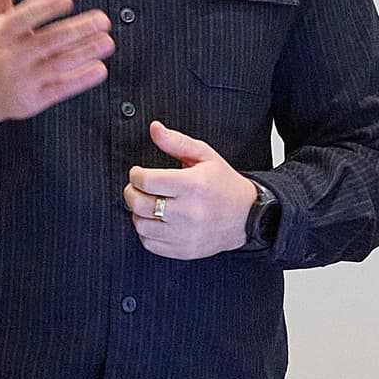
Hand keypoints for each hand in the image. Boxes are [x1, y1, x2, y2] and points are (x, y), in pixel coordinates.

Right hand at [0, 0, 111, 129]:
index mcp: (1, 32)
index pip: (24, 17)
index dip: (45, 8)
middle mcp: (12, 55)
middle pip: (48, 40)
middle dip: (78, 30)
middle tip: (103, 20)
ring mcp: (23, 79)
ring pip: (58, 64)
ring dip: (86, 53)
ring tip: (107, 41)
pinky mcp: (33, 100)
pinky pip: (61, 89)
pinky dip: (81, 79)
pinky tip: (100, 69)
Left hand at [125, 123, 258, 258]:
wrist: (247, 216)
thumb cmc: (224, 184)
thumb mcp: (205, 156)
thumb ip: (176, 142)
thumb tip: (154, 129)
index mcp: (193, 185)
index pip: (147, 181)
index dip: (136, 175)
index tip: (138, 173)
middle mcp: (189, 211)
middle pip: (140, 204)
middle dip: (131, 193)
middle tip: (137, 188)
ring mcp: (186, 234)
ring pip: (141, 225)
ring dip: (138, 214)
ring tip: (149, 205)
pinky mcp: (184, 250)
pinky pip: (150, 244)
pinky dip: (146, 233)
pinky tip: (156, 222)